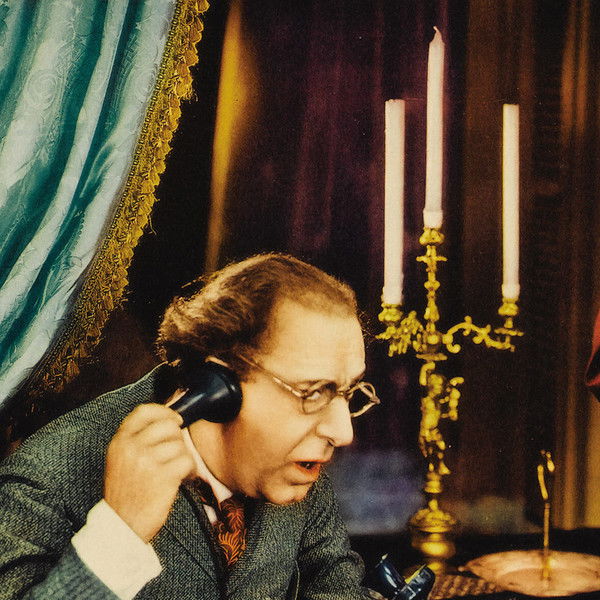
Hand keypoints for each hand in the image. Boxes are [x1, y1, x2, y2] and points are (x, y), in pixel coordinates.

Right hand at [104, 403, 194, 541]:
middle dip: (178, 437)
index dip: (164, 411)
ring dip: (184, 456)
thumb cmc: (125, 492)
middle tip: (176, 451)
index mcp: (120, 441)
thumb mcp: (120, 459)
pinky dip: (190, 469)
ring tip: (178, 469)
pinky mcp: (162, 477)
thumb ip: (136, 439)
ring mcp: (146, 461)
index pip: (144, 411)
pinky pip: (187, 460)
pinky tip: (183, 477)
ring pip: (179, 444)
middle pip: (168, 425)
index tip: (174, 419)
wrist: (121, 526)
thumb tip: (168, 419)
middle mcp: (131, 447)